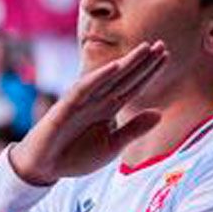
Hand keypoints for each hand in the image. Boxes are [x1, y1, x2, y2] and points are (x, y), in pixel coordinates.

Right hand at [8, 41, 169, 185]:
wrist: (46, 167)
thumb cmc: (77, 155)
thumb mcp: (112, 146)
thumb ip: (134, 129)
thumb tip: (160, 113)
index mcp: (109, 108)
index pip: (133, 86)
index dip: (149, 72)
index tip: (166, 56)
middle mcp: (98, 99)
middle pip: (125, 77)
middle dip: (143, 62)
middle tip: (162, 44)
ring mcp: (83, 101)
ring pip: (108, 78)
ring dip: (126, 63)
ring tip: (145, 49)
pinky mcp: (67, 106)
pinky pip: (84, 88)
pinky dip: (99, 77)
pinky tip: (115, 67)